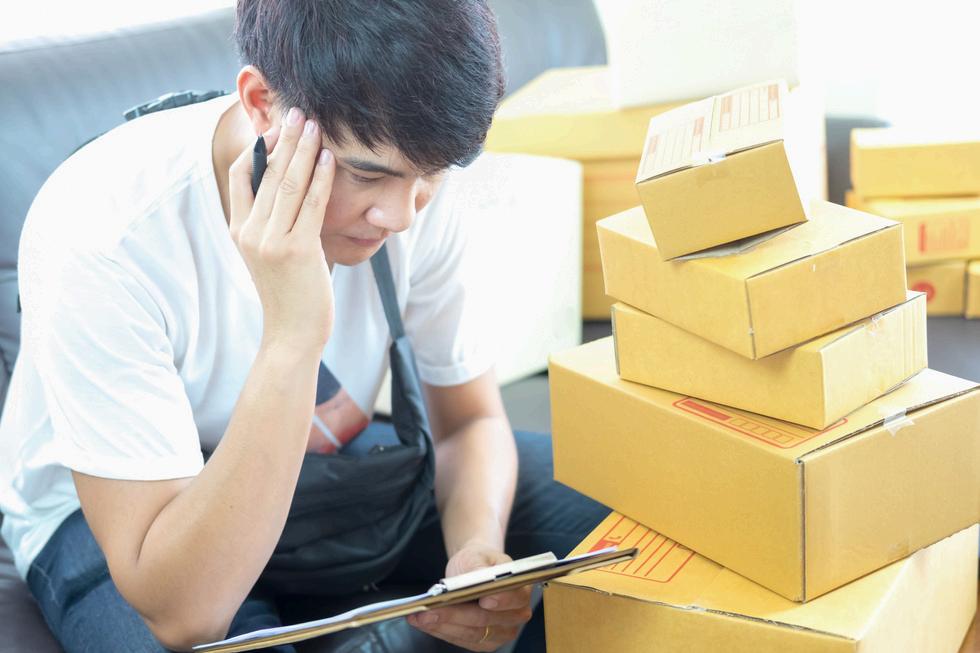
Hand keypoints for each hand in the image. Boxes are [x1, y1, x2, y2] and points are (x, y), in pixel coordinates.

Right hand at [228, 106, 335, 352]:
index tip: (279, 128)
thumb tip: (285, 191)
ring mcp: (271, 241)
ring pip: (288, 184)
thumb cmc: (289, 294)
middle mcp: (250, 232)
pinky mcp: (296, 250)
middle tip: (299, 111)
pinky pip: (311, 204)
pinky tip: (329, 159)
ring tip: (315, 125)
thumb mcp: (270, 255)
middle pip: (266, 173)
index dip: (260, 147)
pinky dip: (321, 178)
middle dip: (285, 139)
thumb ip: (270, 223)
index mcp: (239, 230)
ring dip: (304, 150)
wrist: (292, 334)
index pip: (241, 175)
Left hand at [407, 542, 533, 650]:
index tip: (484, 600)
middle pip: (486, 620)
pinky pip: (461, 640)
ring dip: (443, 626)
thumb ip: (480, 567)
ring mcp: (501, 632)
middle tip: (429, 610)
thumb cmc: (479, 561)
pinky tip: (424, 622)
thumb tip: (480, 577)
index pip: (514, 598)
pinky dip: (441, 631)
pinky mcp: (484, 642)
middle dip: (455, 615)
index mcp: (522, 589)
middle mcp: (516, 615)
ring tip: (419, 616)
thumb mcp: (478, 556)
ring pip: (471, 633)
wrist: (474, 570)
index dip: (500, 600)